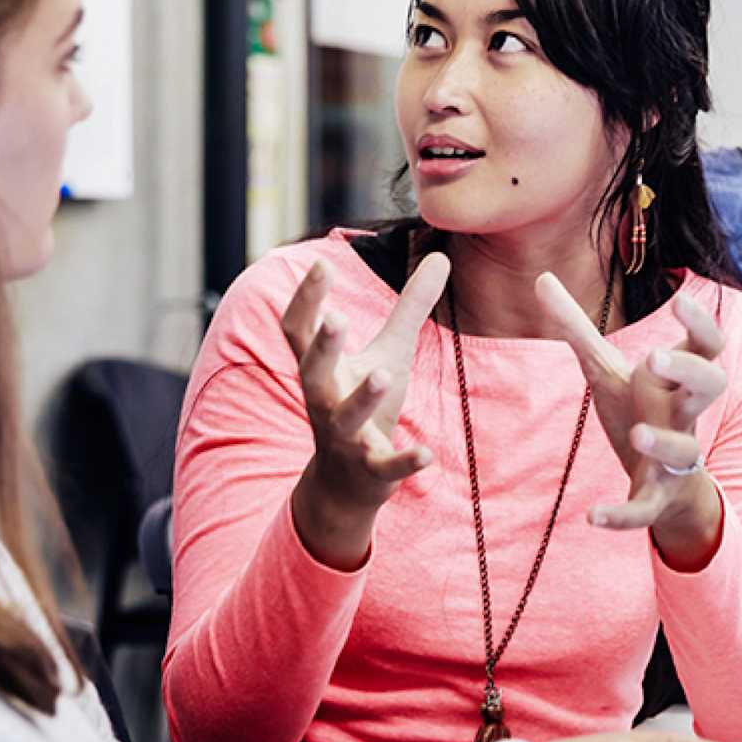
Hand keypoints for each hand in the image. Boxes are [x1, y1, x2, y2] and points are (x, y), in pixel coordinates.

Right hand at [285, 252, 450, 568]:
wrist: (347, 485)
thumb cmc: (365, 403)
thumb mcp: (389, 350)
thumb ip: (411, 306)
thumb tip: (441, 256)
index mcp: (323, 369)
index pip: (301, 331)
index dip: (307, 300)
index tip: (320, 265)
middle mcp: (326, 400)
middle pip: (313, 372)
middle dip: (323, 347)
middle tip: (335, 316)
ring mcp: (346, 438)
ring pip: (346, 419)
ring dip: (361, 398)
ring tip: (380, 372)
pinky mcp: (371, 471)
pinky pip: (385, 467)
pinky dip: (404, 462)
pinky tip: (427, 454)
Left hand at [536, 275, 726, 569]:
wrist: (665, 486)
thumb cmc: (639, 411)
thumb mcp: (604, 368)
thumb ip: (575, 326)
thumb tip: (541, 277)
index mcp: (677, 380)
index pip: (708, 346)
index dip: (700, 323)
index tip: (679, 300)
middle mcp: (685, 414)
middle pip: (711, 385)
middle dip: (689, 370)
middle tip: (654, 356)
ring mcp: (675, 458)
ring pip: (685, 449)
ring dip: (664, 440)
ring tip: (638, 430)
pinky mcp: (656, 496)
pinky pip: (646, 508)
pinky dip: (623, 515)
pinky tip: (593, 516)